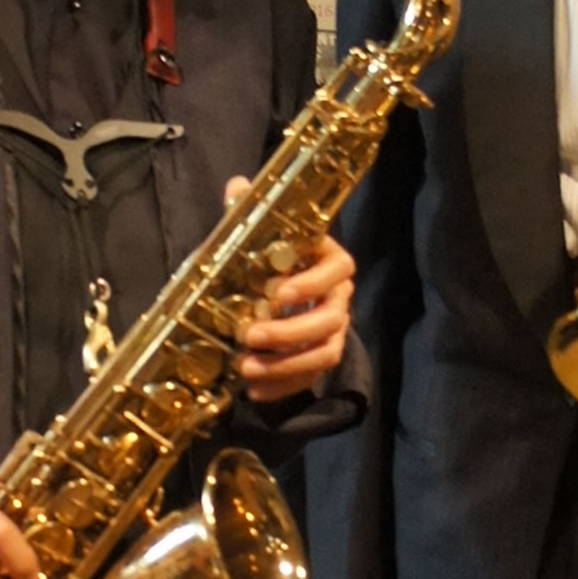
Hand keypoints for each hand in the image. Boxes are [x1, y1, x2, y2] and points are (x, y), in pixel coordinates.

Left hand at [222, 178, 354, 401]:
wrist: (279, 289)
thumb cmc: (271, 258)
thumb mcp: (259, 234)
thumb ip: (251, 212)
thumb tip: (237, 187)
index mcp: (330, 261)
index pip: (337, 270)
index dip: (311, 283)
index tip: (277, 293)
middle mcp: (340, 297)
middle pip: (329, 319)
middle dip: (289, 332)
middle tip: (249, 336)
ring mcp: (334, 331)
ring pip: (324, 353)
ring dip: (285, 365)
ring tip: (246, 370)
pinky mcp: (321, 358)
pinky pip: (310, 378)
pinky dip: (283, 387)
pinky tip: (253, 392)